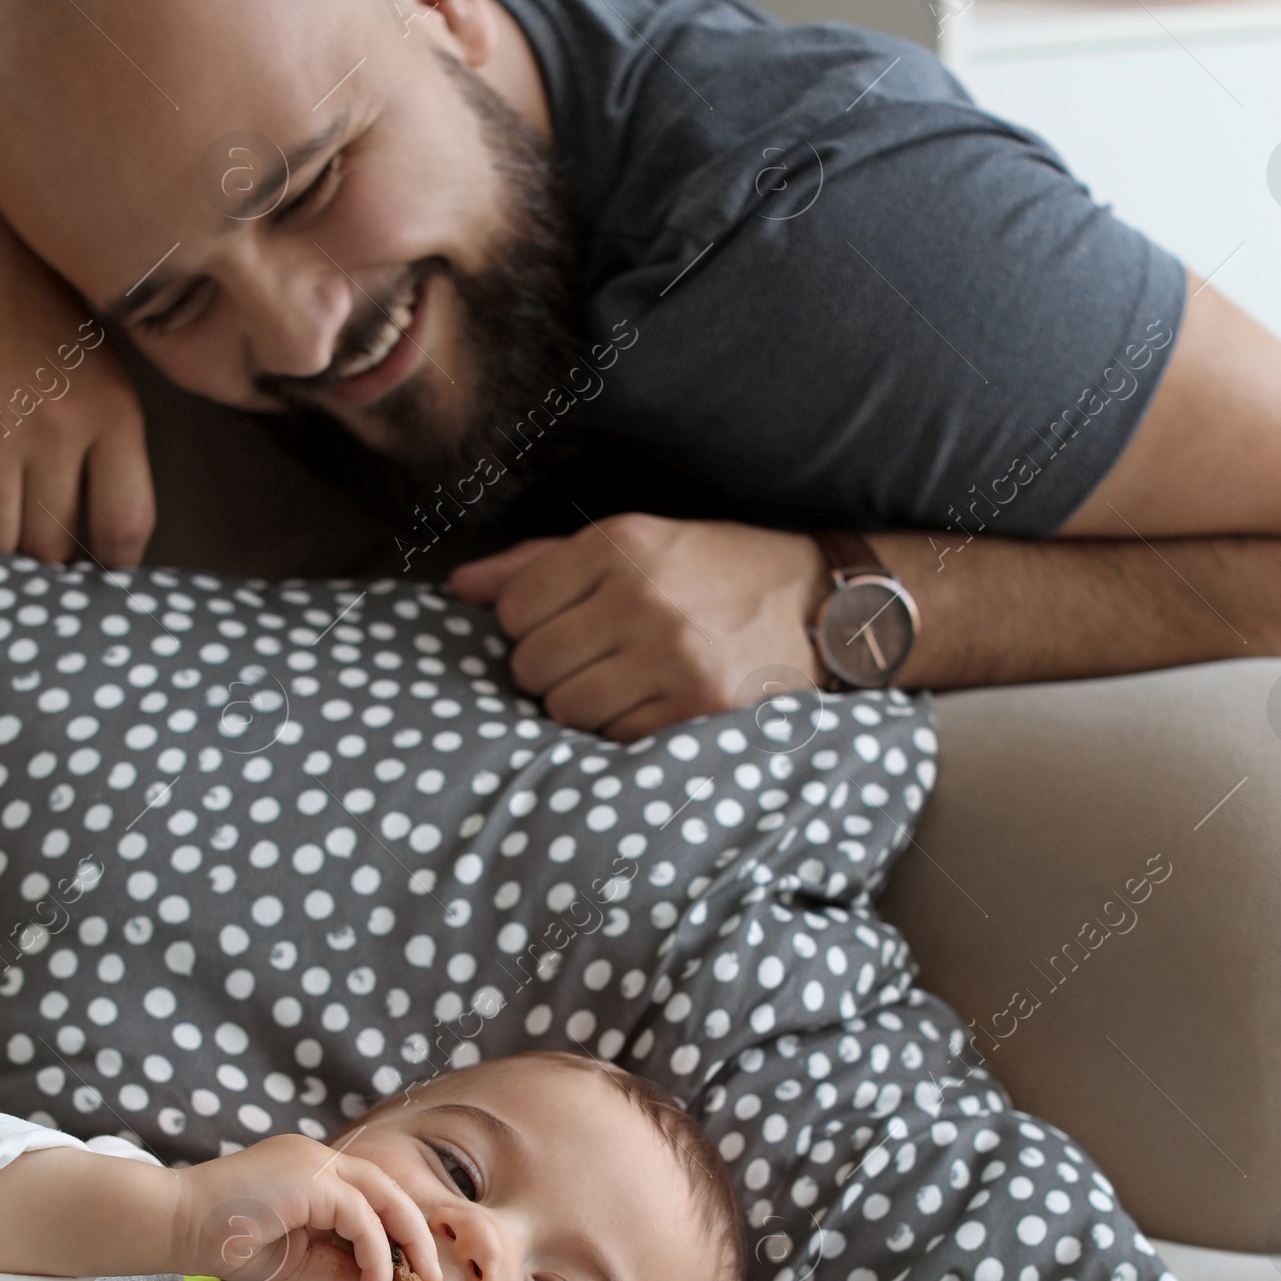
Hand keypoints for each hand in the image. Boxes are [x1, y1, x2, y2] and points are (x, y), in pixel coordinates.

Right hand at [0, 185, 155, 566]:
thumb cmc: (43, 307)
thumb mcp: (105, 371)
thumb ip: (107, 446)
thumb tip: (101, 542)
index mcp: (114, 416)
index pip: (124, 527)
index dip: (106, 567)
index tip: (88, 571)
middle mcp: (59, 425)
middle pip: (48, 547)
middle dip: (33, 558)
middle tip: (19, 538)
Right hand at [170, 1133, 443, 1280]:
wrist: (171, 1224)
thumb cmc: (220, 1242)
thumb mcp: (293, 1262)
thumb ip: (336, 1269)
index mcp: (310, 1172)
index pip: (369, 1197)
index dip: (394, 1236)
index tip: (408, 1276)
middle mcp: (317, 1158)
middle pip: (388, 1190)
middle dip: (416, 1235)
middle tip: (432, 1279)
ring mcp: (314, 1161)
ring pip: (384, 1198)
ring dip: (405, 1245)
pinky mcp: (311, 1177)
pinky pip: (362, 1217)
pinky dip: (376, 1256)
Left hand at [451, 513, 826, 738]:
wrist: (820, 605)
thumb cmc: (714, 572)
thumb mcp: (633, 544)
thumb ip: (539, 565)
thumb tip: (460, 589)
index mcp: (619, 545)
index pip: (515, 609)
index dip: (530, 626)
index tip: (566, 626)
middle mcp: (642, 597)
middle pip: (531, 665)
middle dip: (552, 669)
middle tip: (597, 659)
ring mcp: (671, 656)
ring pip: (566, 708)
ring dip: (586, 704)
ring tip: (627, 682)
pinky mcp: (696, 707)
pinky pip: (614, 737)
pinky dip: (625, 728)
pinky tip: (656, 702)